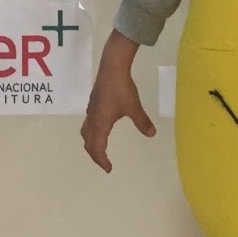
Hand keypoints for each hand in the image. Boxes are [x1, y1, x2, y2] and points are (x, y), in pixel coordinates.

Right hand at [82, 58, 155, 173]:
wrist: (112, 68)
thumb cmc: (122, 89)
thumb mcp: (134, 107)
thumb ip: (142, 122)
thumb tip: (151, 134)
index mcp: (101, 124)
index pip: (97, 148)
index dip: (102, 160)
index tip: (109, 169)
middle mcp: (93, 119)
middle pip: (88, 142)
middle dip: (95, 155)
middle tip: (104, 162)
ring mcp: (91, 110)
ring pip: (86, 132)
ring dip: (91, 143)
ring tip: (100, 148)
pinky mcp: (93, 103)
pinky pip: (88, 123)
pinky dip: (92, 132)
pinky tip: (101, 128)